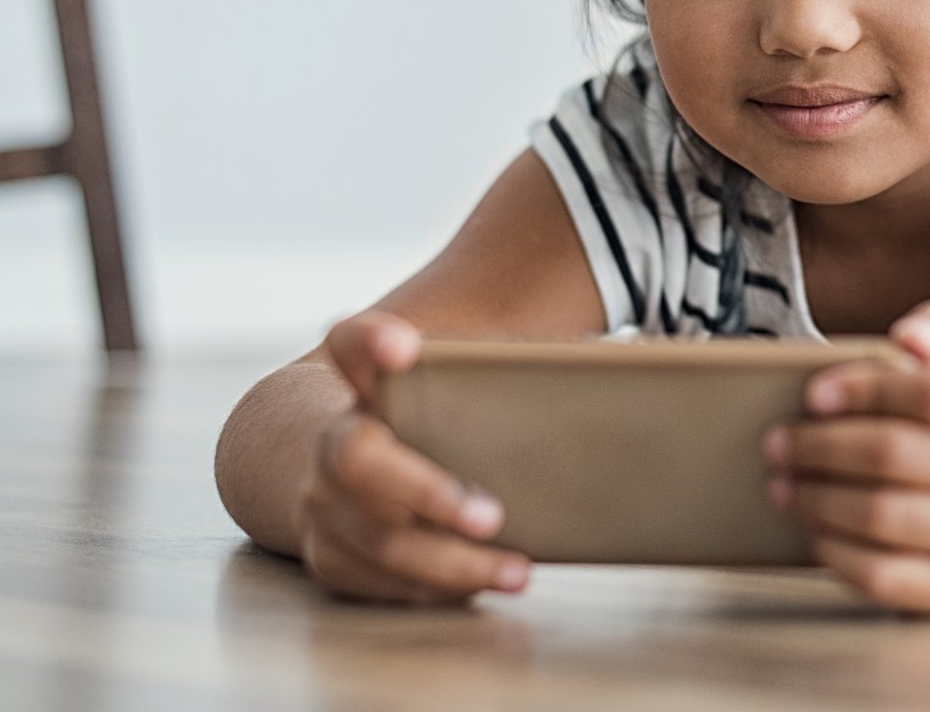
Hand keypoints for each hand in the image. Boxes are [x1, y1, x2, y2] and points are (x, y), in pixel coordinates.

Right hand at [297, 309, 534, 602]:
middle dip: (427, 490)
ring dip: (452, 562)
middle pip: (355, 458)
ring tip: (516, 570)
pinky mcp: (331, 557)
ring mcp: (325, 505)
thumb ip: (506, 377)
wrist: (368, 480)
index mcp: (371, 387)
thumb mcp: (463, 396)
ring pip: (377, 539)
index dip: (372, 340)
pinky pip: (380, 582)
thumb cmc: (442, 429)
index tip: (406, 348)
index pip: (352, 343)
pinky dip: (437, 589)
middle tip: (493, 514)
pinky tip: (485, 583)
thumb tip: (603, 371)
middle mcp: (335, 442)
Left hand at [762, 302, 929, 612]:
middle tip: (777, 443)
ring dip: (817, 499)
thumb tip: (912, 336)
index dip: (865, 390)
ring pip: (884, 516)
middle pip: (895, 453)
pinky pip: (884, 574)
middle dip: (820, 447)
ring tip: (782, 484)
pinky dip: (836, 551)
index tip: (812, 395)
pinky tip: (813, 529)